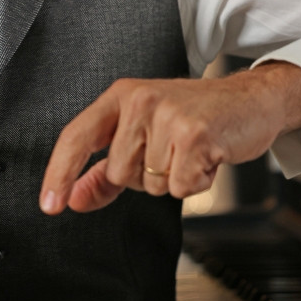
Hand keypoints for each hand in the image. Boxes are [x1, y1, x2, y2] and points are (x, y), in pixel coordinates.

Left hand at [39, 62, 300, 213]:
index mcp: (120, 96)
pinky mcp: (195, 135)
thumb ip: (104, 171)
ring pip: (152, 184)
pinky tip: (207, 158)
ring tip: (191, 152)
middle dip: (147, 176)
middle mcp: (139, 100)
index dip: (59, 172)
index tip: (50, 204)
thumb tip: (72, 198)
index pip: (77, 135)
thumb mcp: (143, 134)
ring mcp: (167, 115)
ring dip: (174, 178)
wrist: (250, 100)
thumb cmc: (194, 117)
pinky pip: (181, 188)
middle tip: (172, 151)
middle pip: (121, 173)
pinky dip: (197, 183)